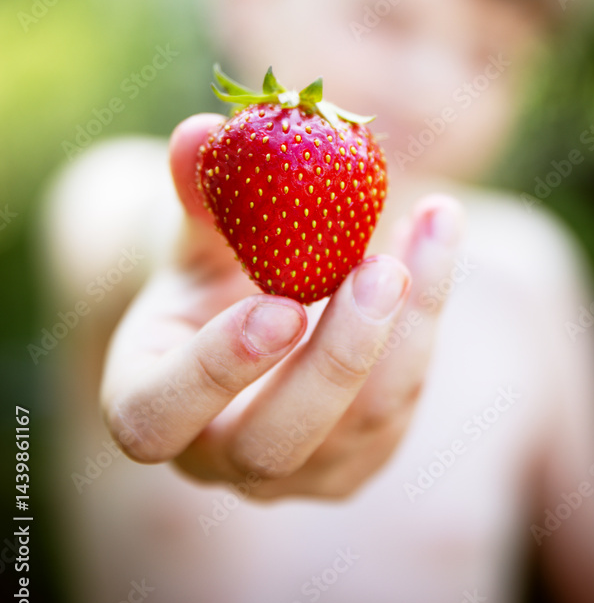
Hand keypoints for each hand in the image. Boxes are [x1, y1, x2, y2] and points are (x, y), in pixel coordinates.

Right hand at [101, 113, 463, 498]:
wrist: (254, 301)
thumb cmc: (210, 265)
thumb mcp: (196, 227)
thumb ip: (198, 190)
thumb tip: (201, 132)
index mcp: (147, 404)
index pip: (157, 419)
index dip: (215, 372)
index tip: (279, 306)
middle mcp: (218, 458)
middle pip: (272, 445)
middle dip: (335, 361)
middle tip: (377, 273)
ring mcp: (299, 470)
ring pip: (362, 426)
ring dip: (407, 325)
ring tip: (432, 224)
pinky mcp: (363, 454)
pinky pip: (406, 396)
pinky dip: (429, 315)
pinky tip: (436, 235)